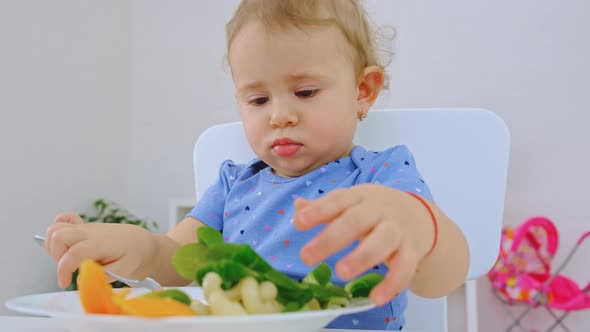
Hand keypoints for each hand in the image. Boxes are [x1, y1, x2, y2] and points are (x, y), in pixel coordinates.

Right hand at [45, 213, 154, 287]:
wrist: (140, 243)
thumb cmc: (133, 256)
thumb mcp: (124, 270)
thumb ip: (102, 275)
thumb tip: (80, 279)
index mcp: (101, 243)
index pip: (74, 253)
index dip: (63, 270)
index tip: (64, 282)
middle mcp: (90, 232)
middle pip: (59, 235)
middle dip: (55, 256)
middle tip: (67, 269)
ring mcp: (85, 228)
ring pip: (56, 228)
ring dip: (53, 246)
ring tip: (66, 259)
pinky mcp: (82, 228)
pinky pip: (64, 220)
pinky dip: (56, 230)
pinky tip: (65, 244)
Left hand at [293, 184, 433, 305]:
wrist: (419, 216)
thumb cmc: (373, 211)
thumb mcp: (350, 203)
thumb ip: (324, 208)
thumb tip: (298, 209)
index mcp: (359, 197)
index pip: (338, 200)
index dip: (318, 211)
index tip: (298, 223)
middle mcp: (379, 211)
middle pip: (355, 221)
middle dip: (331, 239)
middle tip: (306, 257)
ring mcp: (396, 230)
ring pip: (382, 242)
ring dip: (361, 257)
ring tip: (341, 273)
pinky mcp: (411, 251)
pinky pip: (405, 267)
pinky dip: (392, 284)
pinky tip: (376, 298)